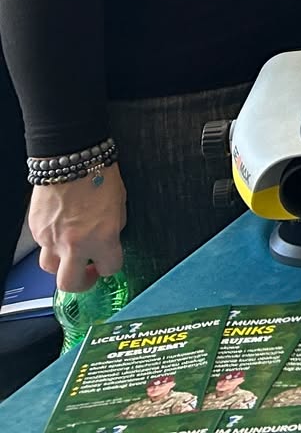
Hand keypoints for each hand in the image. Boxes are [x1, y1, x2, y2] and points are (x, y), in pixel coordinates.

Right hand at [30, 161, 125, 291]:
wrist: (72, 160)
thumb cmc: (100, 178)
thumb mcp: (119, 207)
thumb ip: (113, 231)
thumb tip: (107, 244)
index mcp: (102, 239)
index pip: (110, 269)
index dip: (111, 266)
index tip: (109, 261)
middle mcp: (74, 245)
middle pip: (70, 284)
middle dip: (81, 282)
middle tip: (88, 273)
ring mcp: (51, 239)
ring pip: (51, 268)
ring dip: (62, 264)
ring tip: (72, 252)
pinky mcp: (36, 231)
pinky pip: (43, 246)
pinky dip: (52, 243)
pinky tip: (62, 228)